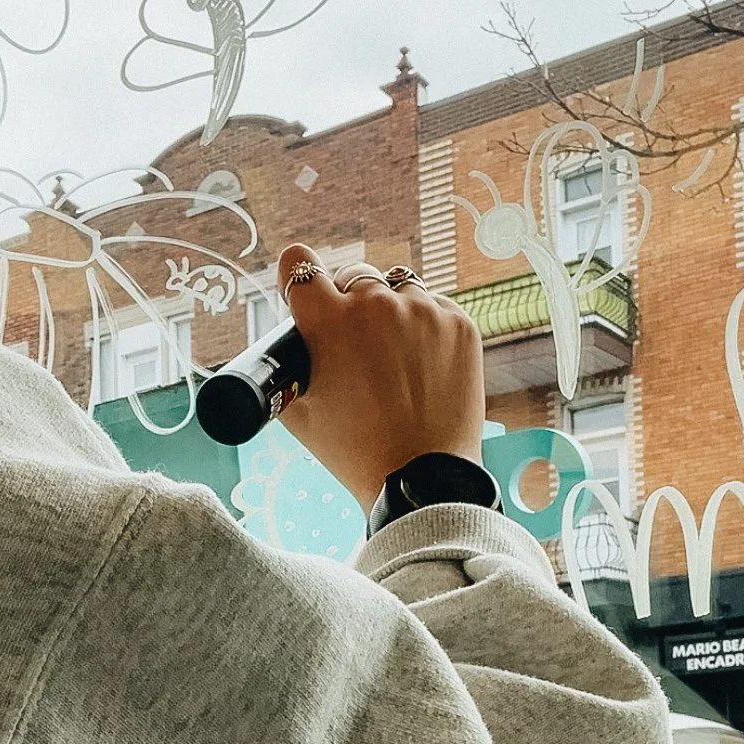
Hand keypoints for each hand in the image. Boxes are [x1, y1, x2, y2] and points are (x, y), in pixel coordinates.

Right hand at [273, 246, 485, 515]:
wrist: (421, 479)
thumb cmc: (353, 451)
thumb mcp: (296, 412)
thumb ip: (285, 368)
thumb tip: (285, 347)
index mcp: (328, 320)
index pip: (299, 263)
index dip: (298, 277)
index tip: (307, 293)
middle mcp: (374, 304)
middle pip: (353, 274)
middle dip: (349, 301)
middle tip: (354, 341)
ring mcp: (422, 311)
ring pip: (397, 288)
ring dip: (390, 311)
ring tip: (392, 356)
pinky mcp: (459, 324)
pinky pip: (434, 308)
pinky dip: (425, 329)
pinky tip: (421, 366)